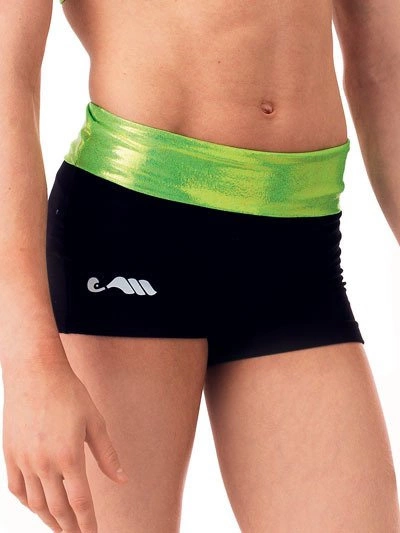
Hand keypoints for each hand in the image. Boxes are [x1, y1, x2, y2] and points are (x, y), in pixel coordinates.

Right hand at [1, 340, 128, 532]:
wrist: (35, 373)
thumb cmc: (69, 393)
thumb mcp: (95, 421)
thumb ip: (107, 454)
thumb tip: (122, 479)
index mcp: (69, 456)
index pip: (80, 502)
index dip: (87, 523)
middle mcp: (44, 463)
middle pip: (57, 508)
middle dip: (69, 528)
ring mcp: (24, 460)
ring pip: (35, 503)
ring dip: (49, 520)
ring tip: (60, 528)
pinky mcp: (10, 453)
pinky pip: (16, 488)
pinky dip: (27, 502)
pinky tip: (36, 505)